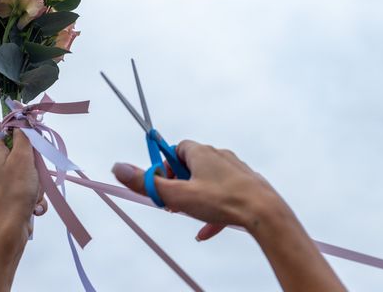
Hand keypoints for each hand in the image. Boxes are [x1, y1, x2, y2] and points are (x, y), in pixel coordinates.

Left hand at [0, 129, 47, 245]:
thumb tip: (20, 118)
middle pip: (20, 156)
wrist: (8, 231)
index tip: (36, 148)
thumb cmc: (15, 191)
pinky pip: (22, 192)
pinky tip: (34, 207)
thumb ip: (23, 135)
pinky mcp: (2, 200)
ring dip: (36, 186)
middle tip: (36, 177)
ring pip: (24, 176)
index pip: (9, 135)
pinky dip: (31, 199)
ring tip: (35, 196)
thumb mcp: (23, 157)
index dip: (26, 139)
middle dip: (34, 168)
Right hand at [112, 140, 284, 239]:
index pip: (176, 149)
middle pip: (191, 165)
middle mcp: (218, 156)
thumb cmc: (222, 200)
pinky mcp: (245, 186)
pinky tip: (206, 232)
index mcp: (201, 152)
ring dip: (195, 198)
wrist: (264, 212)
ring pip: (207, 182)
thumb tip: (118, 167)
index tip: (161, 184)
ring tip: (189, 215)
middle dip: (179, 183)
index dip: (165, 166)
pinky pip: (223, 197)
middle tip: (173, 202)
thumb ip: (147, 184)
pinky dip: (212, 212)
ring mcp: (234, 171)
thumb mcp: (178, 195)